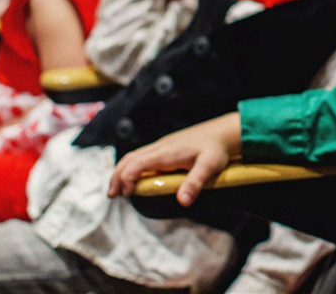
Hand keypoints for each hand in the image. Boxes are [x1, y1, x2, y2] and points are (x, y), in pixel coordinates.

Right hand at [108, 112, 241, 206]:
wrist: (223, 132)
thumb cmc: (217, 149)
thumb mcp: (209, 167)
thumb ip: (194, 183)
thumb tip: (182, 202)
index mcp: (167, 153)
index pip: (137, 164)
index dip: (127, 179)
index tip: (127, 195)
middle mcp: (161, 147)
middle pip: (130, 159)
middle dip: (118, 176)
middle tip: (112, 195)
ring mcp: (162, 146)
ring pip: (135, 156)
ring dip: (123, 171)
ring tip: (118, 189)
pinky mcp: (166, 148)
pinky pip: (143, 156)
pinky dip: (132, 167)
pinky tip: (135, 178)